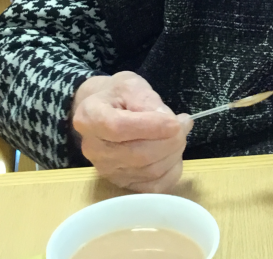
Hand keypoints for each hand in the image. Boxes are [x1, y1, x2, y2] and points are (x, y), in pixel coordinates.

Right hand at [70, 71, 193, 192]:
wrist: (103, 110)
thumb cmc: (117, 95)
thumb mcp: (131, 85)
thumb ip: (148, 101)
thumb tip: (170, 122)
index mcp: (90, 118)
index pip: (118, 128)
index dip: (151, 127)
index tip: (174, 122)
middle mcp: (94, 149)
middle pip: (137, 154)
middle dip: (169, 140)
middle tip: (182, 124)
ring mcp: (106, 170)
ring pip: (149, 171)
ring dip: (174, 153)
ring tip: (180, 133)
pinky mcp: (121, 183)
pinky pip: (153, 187)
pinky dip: (172, 171)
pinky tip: (175, 153)